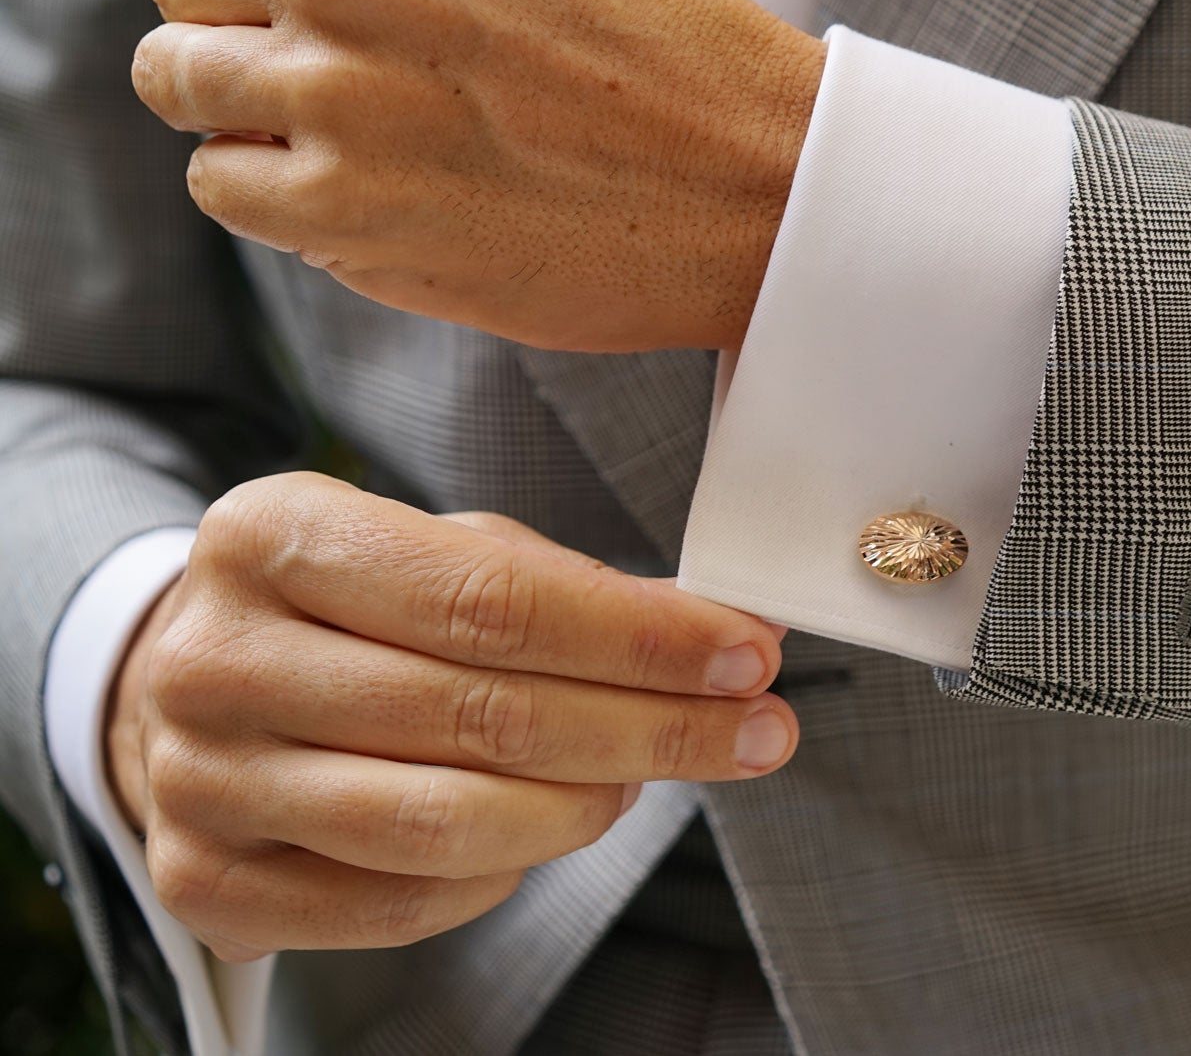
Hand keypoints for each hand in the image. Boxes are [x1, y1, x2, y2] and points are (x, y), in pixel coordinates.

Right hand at [105, 472, 794, 959]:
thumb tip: (722, 636)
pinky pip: (404, 901)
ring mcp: (200, 781)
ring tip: (652, 774)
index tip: (748, 654)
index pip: (490, 601)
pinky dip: (505, 871)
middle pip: (481, 715)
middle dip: (651, 727)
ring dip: (588, 806)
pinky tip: (550, 824)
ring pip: (446, 822)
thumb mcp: (436, 551)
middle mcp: (215, 660)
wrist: (187, 683)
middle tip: (756, 730)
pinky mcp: (207, 885)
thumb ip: (566, 588)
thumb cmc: (348, 606)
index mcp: (272, 536)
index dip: (638, 639)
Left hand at [130, 0, 825, 352]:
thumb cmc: (669, 52)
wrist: (763, 186)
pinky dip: (272, 191)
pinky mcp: (341, 207)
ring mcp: (332, 86)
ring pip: (177, 79)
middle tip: (338, 63)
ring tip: (351, 128)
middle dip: (238, 19)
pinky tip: (365, 188)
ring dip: (244, 106)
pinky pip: (219, 181)